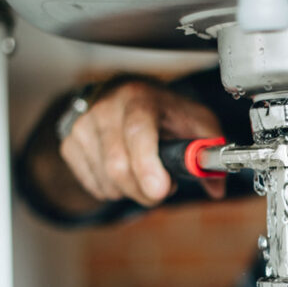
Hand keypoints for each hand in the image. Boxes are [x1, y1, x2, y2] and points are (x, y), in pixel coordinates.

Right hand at [59, 80, 225, 205]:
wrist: (127, 96)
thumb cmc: (165, 111)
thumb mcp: (196, 122)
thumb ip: (210, 151)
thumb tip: (217, 187)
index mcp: (140, 98)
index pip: (138, 132)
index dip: (147, 165)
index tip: (160, 190)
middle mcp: (106, 108)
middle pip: (118, 165)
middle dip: (145, 190)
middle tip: (162, 187)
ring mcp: (84, 126)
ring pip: (107, 181)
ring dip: (132, 191)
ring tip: (145, 174)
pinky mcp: (70, 143)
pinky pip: (94, 186)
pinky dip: (114, 190)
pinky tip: (125, 173)